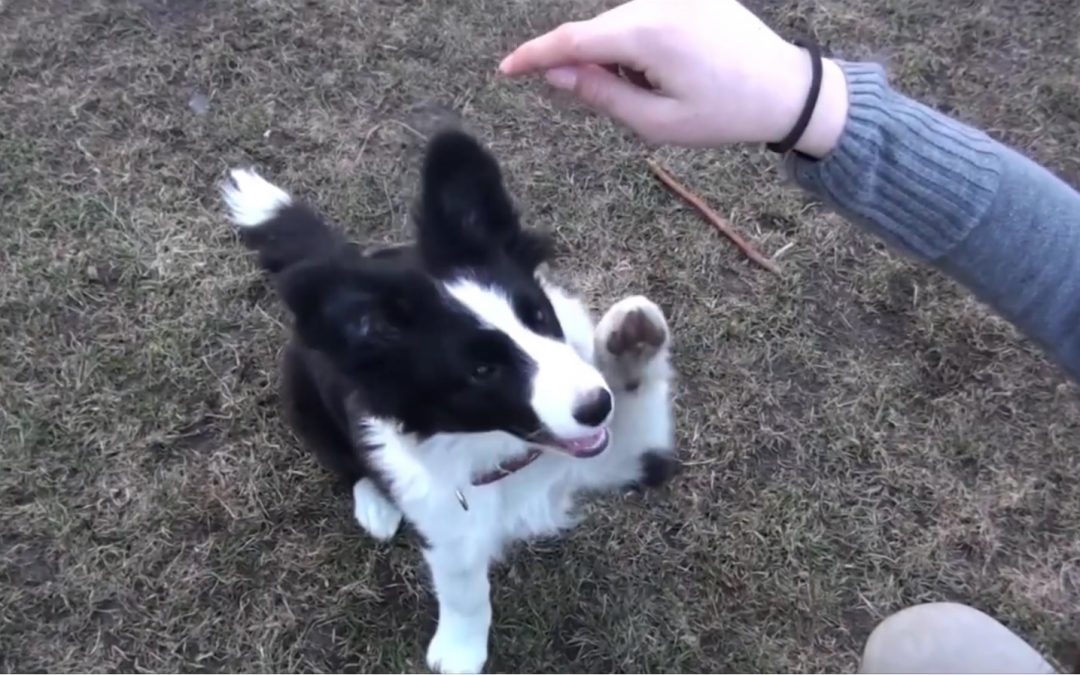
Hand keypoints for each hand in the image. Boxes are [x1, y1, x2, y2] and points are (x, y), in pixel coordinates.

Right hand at [498, 0, 847, 156]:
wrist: (787, 90)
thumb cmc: (725, 114)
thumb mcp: (656, 122)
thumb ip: (599, 94)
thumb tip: (555, 73)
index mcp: (646, 33)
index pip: (571, 41)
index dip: (534, 55)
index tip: (506, 70)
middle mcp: (657, 1)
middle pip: (596, 33)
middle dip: (591, 67)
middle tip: (625, 104)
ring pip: (620, 25)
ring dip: (622, 58)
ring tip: (664, 90)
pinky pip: (646, 16)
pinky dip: (643, 45)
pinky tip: (672, 71)